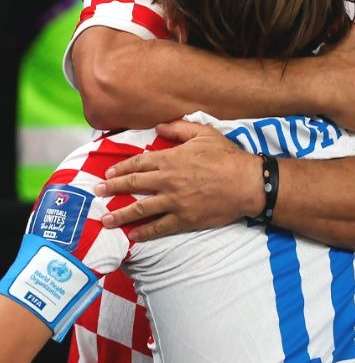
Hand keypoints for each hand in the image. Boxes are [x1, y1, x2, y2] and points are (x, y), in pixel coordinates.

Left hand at [95, 121, 261, 241]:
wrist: (248, 183)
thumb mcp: (205, 134)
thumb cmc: (228, 157)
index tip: (108, 172)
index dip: (121, 168)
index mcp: (171, 159)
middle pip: (133, 184)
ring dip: (120, 214)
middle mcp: (167, 180)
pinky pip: (159, 227)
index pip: (139, 163)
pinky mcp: (184, 218)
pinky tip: (132, 235)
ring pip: (140, 209)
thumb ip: (180, 128)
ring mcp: (174, 201)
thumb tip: (159, 127)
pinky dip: (144, 232)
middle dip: (112, 188)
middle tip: (98, 192)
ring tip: (105, 219)